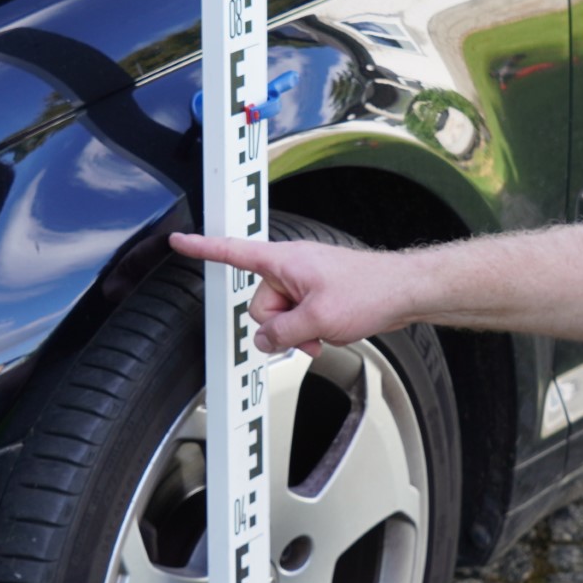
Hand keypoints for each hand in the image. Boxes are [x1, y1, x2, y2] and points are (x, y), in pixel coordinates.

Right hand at [167, 232, 415, 354]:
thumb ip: (282, 333)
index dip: (203, 249)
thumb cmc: (368, 291)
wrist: (403, 292)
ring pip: (280, 317)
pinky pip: (298, 318)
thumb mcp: (318, 319)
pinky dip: (309, 330)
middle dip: (280, 326)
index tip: (179, 241)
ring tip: (324, 333)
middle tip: (309, 331)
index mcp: (284, 261)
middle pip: (260, 305)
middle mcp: (291, 268)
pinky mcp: (317, 294)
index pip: (234, 252)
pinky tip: (329, 333)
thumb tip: (264, 340)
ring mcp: (304, 282)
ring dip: (297, 332)